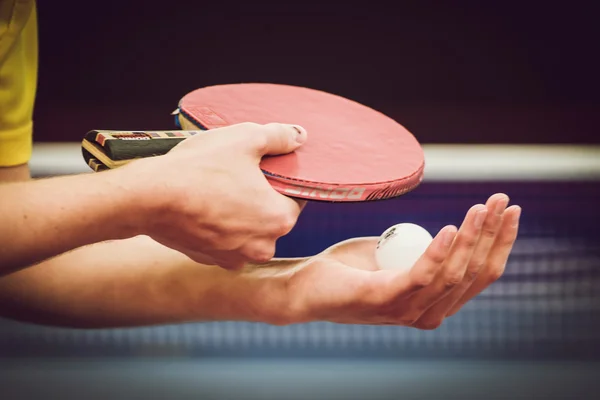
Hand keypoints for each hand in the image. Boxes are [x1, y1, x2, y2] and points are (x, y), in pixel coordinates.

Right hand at [121, 122, 307, 269]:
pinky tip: (203, 204)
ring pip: (247, 229)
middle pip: (272, 215)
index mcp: (280, 219)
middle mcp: (263, 246)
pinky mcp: (209, 259)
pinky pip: (223, 239)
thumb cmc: (199, 168)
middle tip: (237, 173)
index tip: (264, 168)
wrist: (147, 197)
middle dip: (260, 196)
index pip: (296, 197)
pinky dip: (217, 224)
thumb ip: (279, 137)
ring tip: (217, 188)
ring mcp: (234, 257)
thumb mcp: (245, 139)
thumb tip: (298, 136)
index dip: (281, 179)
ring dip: (239, 212)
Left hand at [264, 194, 519, 327]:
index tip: (509, 211)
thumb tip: (443, 232)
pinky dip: (440, 251)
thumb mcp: (393, 256)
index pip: (479, 274)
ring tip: (480, 207)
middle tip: (502, 200)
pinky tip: (452, 228)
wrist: (302, 285)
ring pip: (453, 273)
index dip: (498, 243)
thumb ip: (419, 251)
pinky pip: (421, 274)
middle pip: (473, 273)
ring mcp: (406, 310)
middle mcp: (427, 312)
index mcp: (433, 302)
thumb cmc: (347, 269)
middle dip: (493, 234)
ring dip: (473, 237)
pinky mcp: (384, 299)